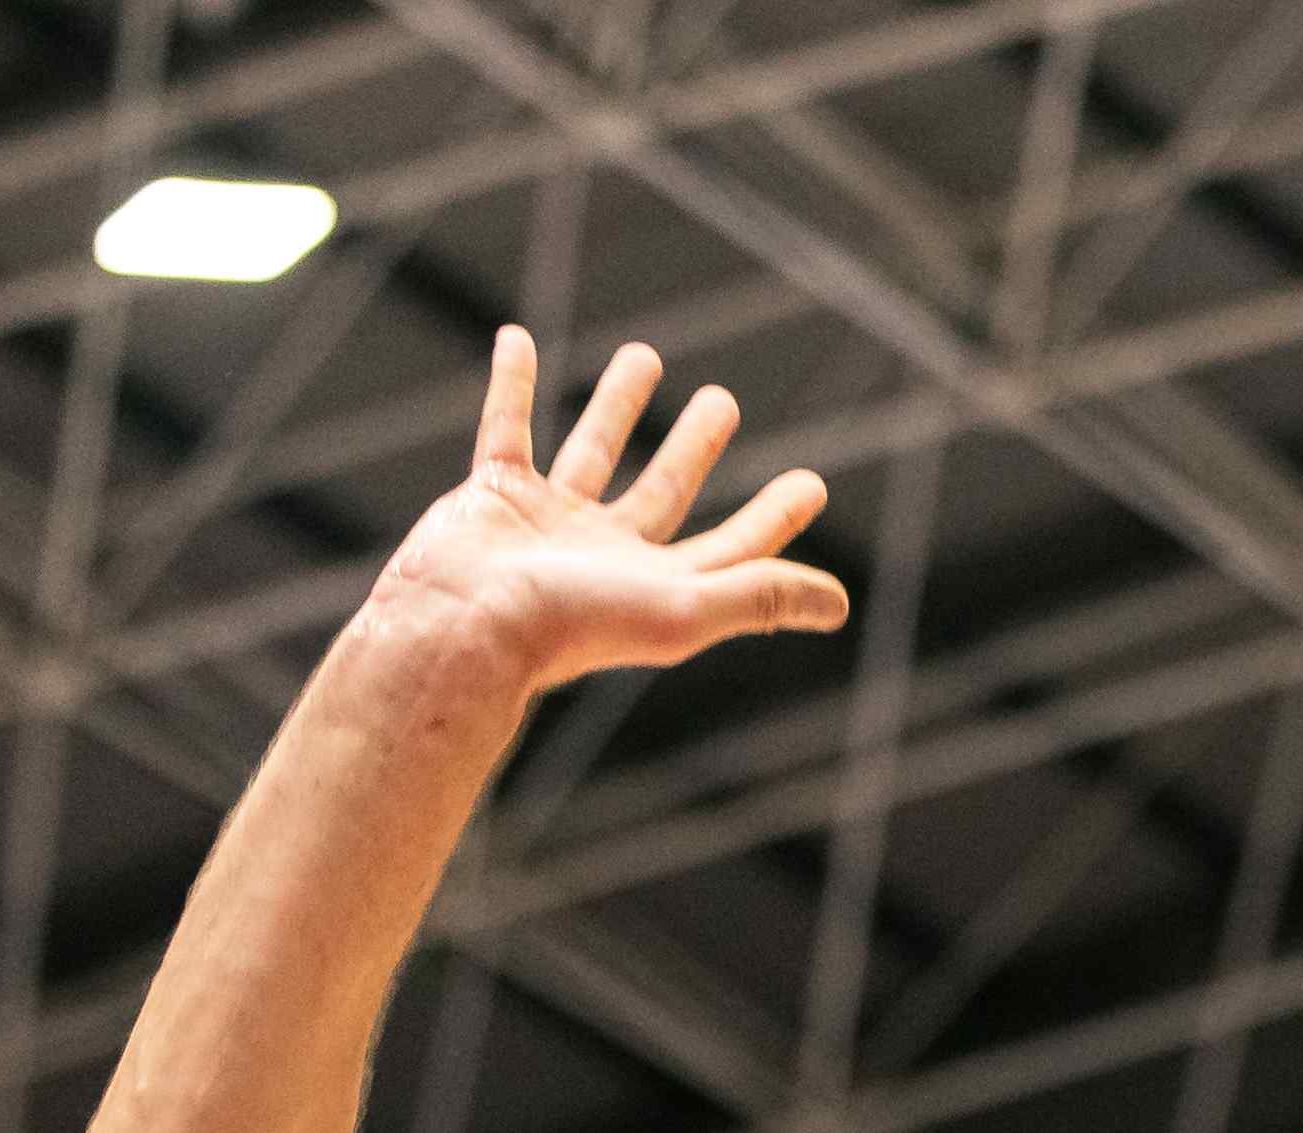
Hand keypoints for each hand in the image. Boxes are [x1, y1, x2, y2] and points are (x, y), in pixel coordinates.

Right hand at [365, 330, 847, 695]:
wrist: (463, 624)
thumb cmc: (573, 626)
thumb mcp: (683, 608)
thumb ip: (757, 595)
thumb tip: (839, 603)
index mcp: (654, 588)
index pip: (730, 550)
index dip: (774, 520)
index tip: (812, 482)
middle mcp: (603, 559)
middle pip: (663, 491)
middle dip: (694, 448)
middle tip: (723, 401)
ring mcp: (546, 525)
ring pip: (591, 450)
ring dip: (618, 404)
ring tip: (646, 353)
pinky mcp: (492, 495)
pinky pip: (506, 426)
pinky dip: (511, 382)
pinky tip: (516, 337)